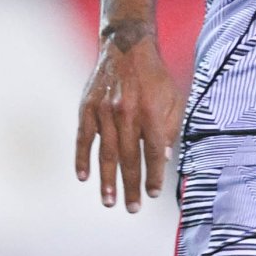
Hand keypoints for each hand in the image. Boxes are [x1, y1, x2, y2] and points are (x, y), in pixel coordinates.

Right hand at [75, 28, 182, 211]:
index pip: (153, 151)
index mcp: (150, 111)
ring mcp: (103, 111)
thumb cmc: (155, 76)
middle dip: (131, 185)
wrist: (126, 46)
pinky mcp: (87, 107)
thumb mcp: (173, 98)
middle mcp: (126, 112)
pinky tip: (83, 176)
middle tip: (132, 209)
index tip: (153, 194)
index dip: (154, 174)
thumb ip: (169, 128)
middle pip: (129, 157)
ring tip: (110, 202)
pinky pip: (83, 137)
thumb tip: (165, 158)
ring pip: (105, 152)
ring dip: (107, 180)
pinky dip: (82, 158)